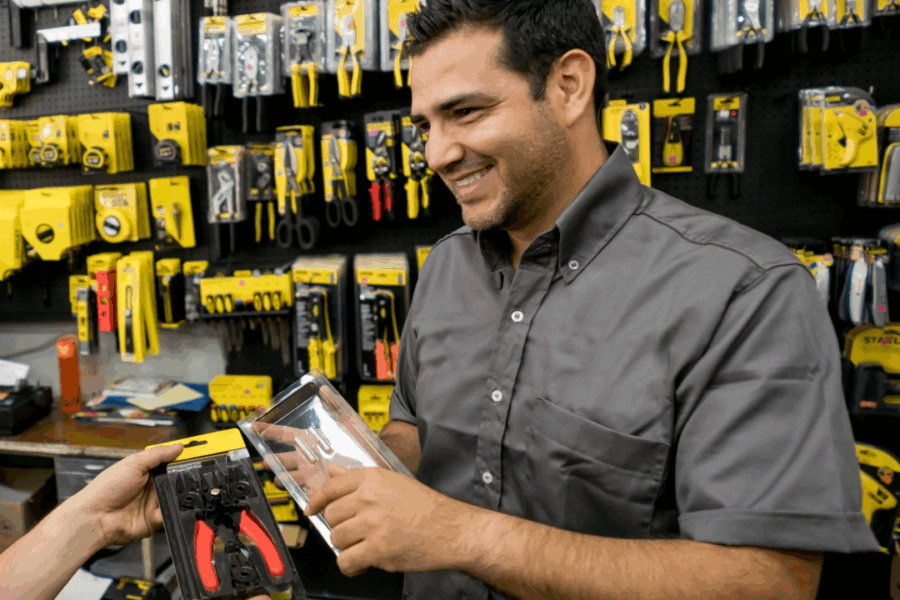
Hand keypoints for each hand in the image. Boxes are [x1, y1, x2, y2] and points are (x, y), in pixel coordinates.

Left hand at [73, 443, 183, 546]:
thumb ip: (158, 454)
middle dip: (184, 481)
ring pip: (176, 499)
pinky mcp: (154, 521)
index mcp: (147, 472)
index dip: (182, 462)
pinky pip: (169, 516)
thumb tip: (179, 447)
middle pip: (177, 482)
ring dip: (178, 497)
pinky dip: (170, 512)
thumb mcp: (133, 464)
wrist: (95, 517)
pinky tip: (164, 508)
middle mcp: (153, 488)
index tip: (196, 458)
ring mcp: (154, 505)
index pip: (170, 465)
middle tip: (192, 477)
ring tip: (179, 493)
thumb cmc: (107, 488)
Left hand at [305, 464, 476, 576]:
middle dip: (341, 526)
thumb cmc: (425, 506)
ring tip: (365, 545)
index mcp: (372, 478)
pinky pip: (346, 561)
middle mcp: (370, 498)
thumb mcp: (392, 482)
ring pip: (337, 539)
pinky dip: (351, 566)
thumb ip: (357, 478)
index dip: (316, 500)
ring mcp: (373, 524)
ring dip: (347, 546)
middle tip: (357, 531)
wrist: (451, 529)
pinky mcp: (378, 550)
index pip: (331, 486)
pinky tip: (362, 562)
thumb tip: (330, 470)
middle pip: (332, 516)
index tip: (311, 509)